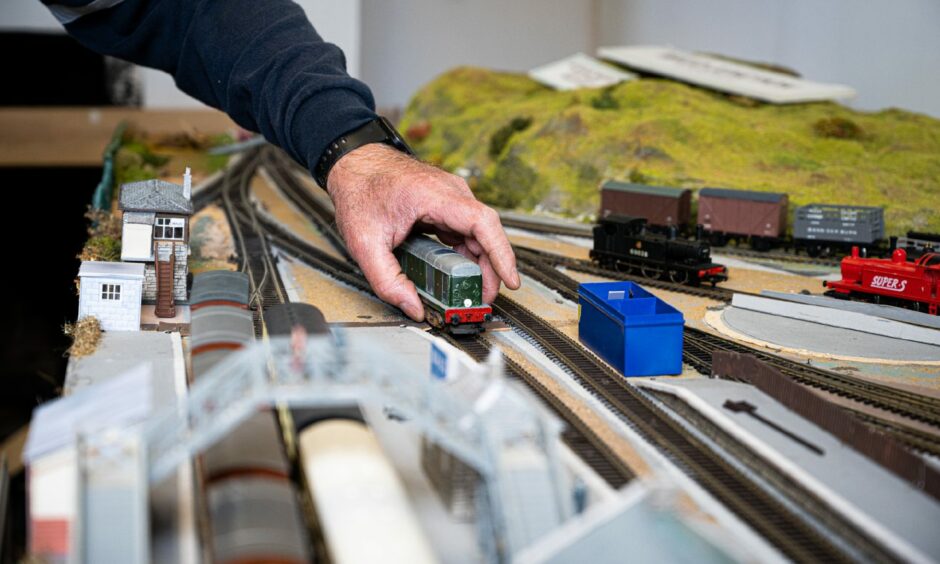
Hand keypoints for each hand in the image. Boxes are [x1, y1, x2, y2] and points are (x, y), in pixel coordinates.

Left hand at [326, 143, 520, 320]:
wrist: (353, 164)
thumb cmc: (360, 190)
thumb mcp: (365, 243)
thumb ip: (387, 280)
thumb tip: (413, 307)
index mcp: (434, 195)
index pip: (482, 223)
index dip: (501, 254)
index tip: (510, 279)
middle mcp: (450, 192)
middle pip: (486, 232)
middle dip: (491, 268)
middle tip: (482, 298)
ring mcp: (451, 197)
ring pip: (478, 233)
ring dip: (480, 263)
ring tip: (471, 291)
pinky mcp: (446, 205)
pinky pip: (467, 231)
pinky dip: (467, 254)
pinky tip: (461, 273)